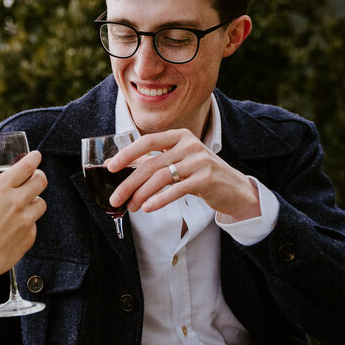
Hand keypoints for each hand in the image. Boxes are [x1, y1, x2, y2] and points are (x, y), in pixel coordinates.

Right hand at [0, 150, 46, 277]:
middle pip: (41, 180)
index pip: (26, 166)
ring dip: (35, 201)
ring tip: (24, 206)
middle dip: (39, 177)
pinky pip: (34, 224)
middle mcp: (17, 201)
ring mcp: (26, 219)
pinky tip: (16, 228)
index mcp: (0, 189)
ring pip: (42, 203)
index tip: (36, 156)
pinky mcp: (30, 235)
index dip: (34, 158)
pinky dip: (28, 223)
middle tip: (34, 179)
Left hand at [106, 130, 259, 220]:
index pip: (147, 142)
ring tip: (132, 207)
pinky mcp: (207, 178)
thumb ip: (150, 161)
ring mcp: (200, 160)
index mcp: (179, 136)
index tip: (111, 167)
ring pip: (161, 177)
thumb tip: (114, 163)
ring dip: (142, 194)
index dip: (127, 154)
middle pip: (151, 164)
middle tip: (116, 198)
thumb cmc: (200, 174)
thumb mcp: (177, 162)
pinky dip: (160, 200)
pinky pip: (177, 190)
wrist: (234, 189)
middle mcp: (189, 144)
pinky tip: (148, 208)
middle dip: (129, 183)